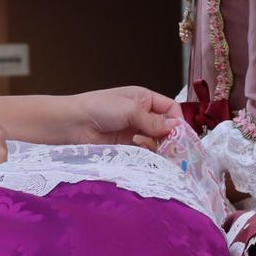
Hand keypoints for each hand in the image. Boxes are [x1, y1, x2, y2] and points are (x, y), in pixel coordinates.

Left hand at [61, 87, 181, 148]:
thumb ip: (153, 121)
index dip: (178, 121)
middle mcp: (141, 115)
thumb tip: (176, 128)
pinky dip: (149, 156)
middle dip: (172, 138)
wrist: (72, 124)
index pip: (170, 109)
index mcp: (143, 98)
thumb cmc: (98, 108)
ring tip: (164, 156)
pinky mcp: (126, 147)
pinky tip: (148, 157)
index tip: (184, 136)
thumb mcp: (130, 110)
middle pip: (165, 127)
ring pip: (156, 142)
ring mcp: (133, 132)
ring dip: (161, 148)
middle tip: (179, 151)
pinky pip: (144, 152)